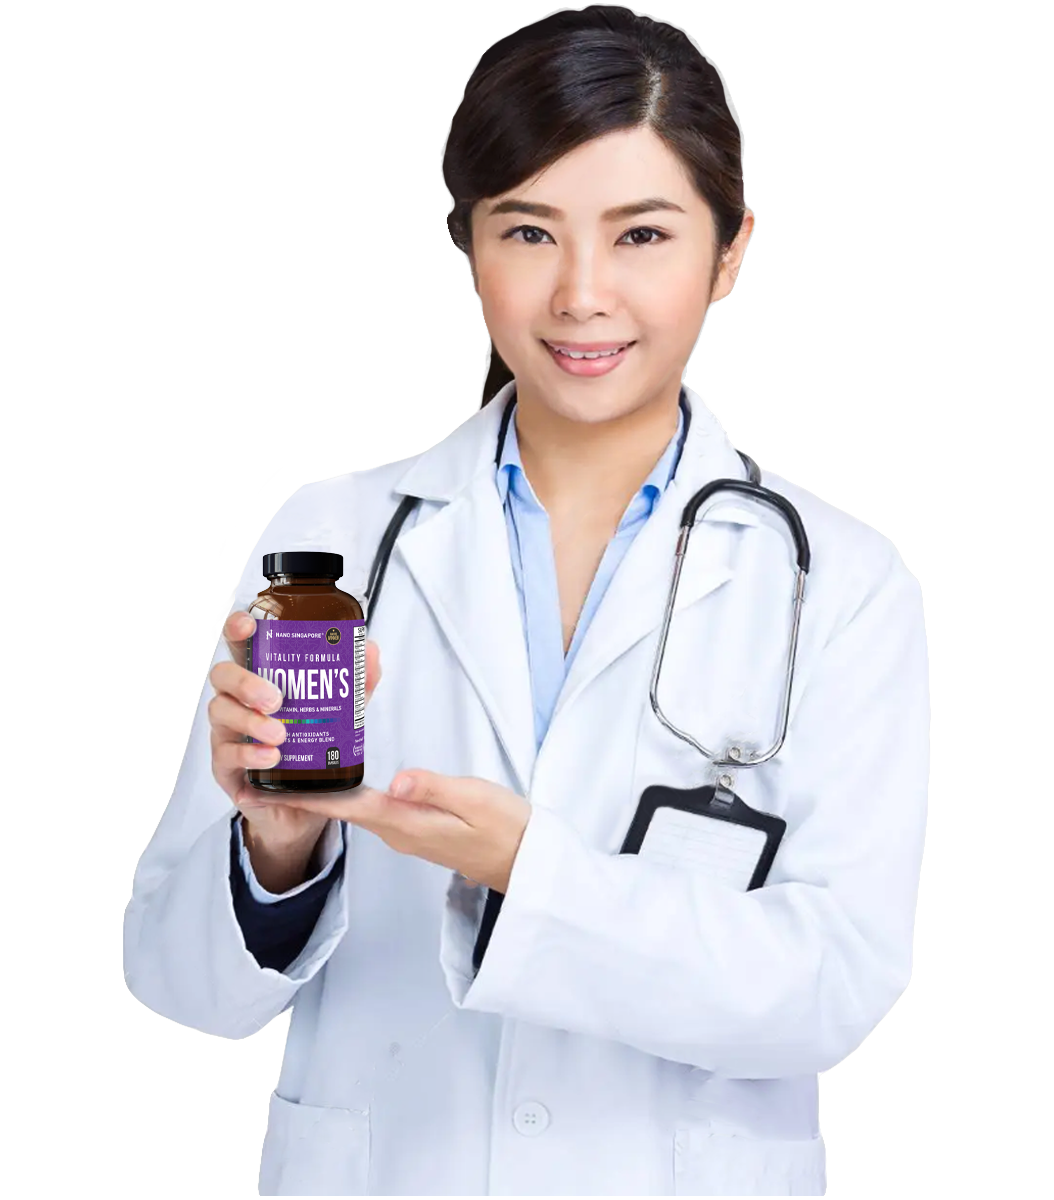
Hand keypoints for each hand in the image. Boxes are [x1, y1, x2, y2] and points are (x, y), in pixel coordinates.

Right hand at [208, 610, 383, 881]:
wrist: (305, 807)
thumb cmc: (313, 750)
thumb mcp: (342, 714)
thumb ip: (356, 683)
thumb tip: (370, 649)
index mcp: (260, 679)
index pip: (240, 646)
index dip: (238, 629)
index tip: (248, 625)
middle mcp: (238, 701)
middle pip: (223, 676)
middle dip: (246, 683)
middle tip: (277, 700)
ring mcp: (227, 733)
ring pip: (220, 713)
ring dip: (249, 722)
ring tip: (281, 735)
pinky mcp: (226, 768)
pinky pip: (225, 755)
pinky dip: (248, 754)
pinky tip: (270, 758)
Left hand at [272, 769, 531, 893]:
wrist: (525, 863)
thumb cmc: (505, 828)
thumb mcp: (475, 799)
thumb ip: (434, 787)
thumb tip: (396, 781)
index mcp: (406, 822)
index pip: (343, 806)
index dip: (302, 797)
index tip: (262, 789)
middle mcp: (398, 831)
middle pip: (340, 807)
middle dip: (302, 789)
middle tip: (266, 766)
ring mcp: (406, 833)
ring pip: (354, 808)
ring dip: (323, 791)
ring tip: (296, 764)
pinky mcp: (416, 829)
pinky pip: (372, 810)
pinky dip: (349, 794)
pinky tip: (343, 776)